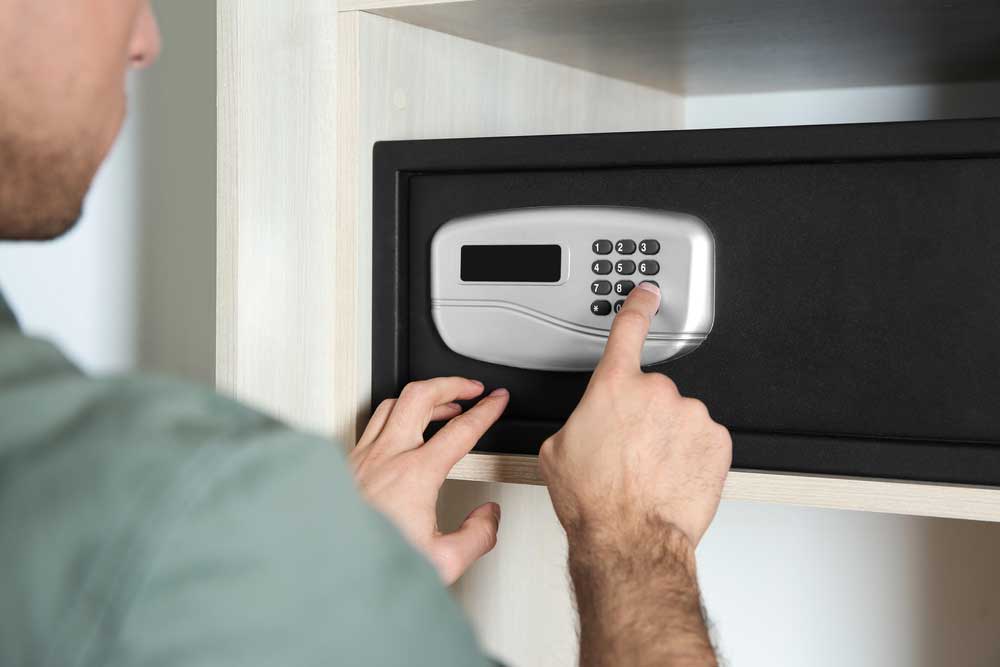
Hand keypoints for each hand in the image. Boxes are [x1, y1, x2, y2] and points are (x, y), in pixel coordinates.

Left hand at [350, 377, 508, 583]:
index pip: (461, 430)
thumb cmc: (371, 568)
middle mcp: (385, 458)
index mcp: (414, 476)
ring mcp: (361, 458)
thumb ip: (477, 536)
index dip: (487, 410)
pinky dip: (397, 413)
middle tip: (472, 387)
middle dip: (452, 384)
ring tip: (442, 403)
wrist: (325, 572)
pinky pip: (373, 423)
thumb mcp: (442, 563)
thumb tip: (488, 516)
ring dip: (423, 397)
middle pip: (420, 396)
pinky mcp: (346, 466)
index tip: (498, 401)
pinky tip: (403, 426)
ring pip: (393, 403)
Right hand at [540, 282, 731, 553]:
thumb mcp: (557, 450)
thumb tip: (586, 422)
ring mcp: (691, 415)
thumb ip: (577, 419)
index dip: (638, 305)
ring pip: (679, 417)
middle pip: (652, 391)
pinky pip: (702, 439)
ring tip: (649, 470)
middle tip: (629, 450)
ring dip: (667, 437)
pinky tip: (672, 476)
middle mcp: (656, 392)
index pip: (628, 329)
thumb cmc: (593, 501)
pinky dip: (690, 454)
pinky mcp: (717, 440)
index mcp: (613, 386)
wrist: (629, 538)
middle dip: (642, 415)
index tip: (647, 292)